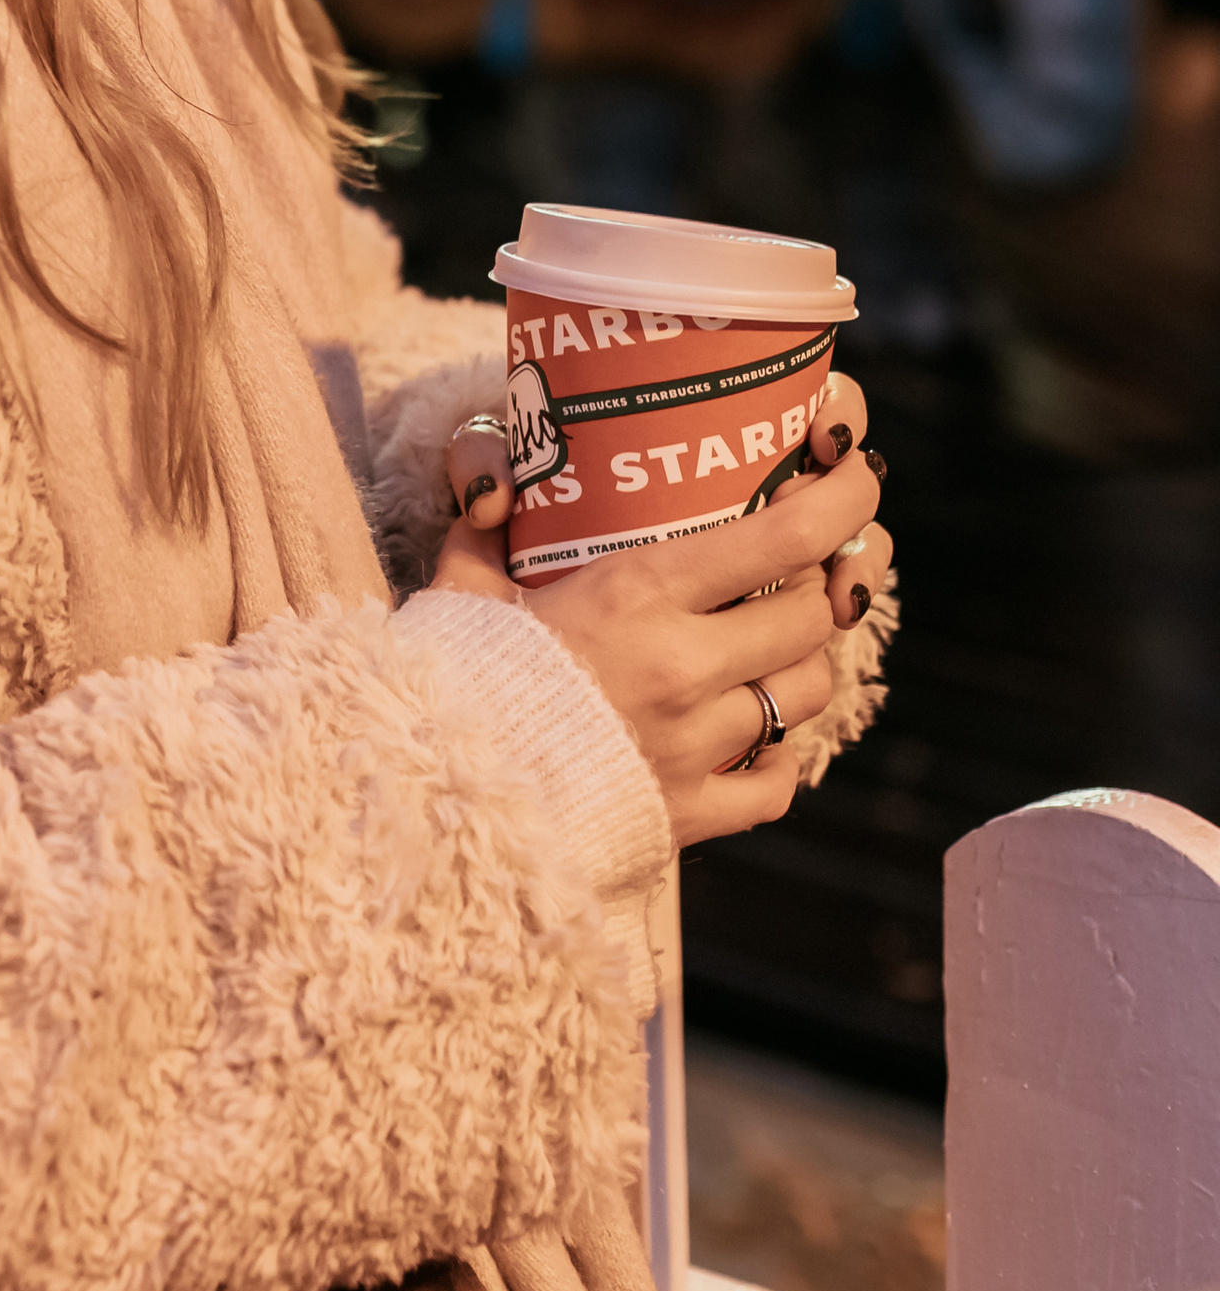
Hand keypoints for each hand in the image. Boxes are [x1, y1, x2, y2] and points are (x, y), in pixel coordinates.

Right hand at [429, 379, 891, 849]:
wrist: (433, 795)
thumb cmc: (449, 674)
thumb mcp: (462, 583)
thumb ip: (485, 527)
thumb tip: (495, 485)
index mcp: (635, 593)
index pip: (783, 539)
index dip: (842, 502)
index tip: (857, 476)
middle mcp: (681, 666)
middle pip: (808, 616)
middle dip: (821, 586)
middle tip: (806, 568)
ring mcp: (692, 745)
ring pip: (804, 694)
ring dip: (801, 664)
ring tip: (775, 646)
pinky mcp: (687, 813)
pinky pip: (774, 785)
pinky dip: (775, 758)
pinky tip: (754, 737)